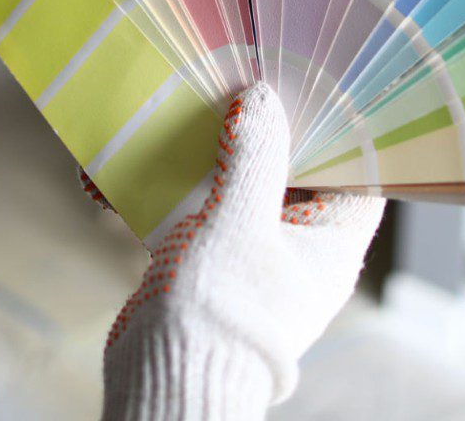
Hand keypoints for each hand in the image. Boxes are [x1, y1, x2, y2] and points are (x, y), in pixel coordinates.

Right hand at [101, 84, 384, 419]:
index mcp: (331, 244)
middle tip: (237, 79)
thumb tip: (261, 98)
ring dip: (197, 154)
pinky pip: (187, 212)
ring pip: (233, 186)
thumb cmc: (221, 313)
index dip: (344, 128)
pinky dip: (154, 191)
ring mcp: (250, 256)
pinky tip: (107, 173)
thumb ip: (252, 157)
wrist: (163, 385)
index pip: (357, 172)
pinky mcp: (204, 263)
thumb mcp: (238, 223)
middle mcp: (298, 248)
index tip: (317, 83)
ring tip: (167, 113)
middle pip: (290, 170)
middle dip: (259, 128)